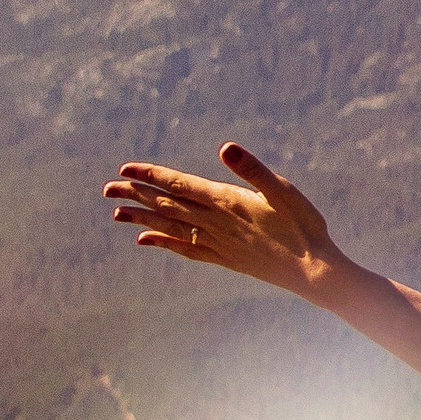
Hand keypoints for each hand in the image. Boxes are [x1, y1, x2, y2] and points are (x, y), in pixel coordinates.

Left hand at [101, 142, 349, 294]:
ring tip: (117, 214)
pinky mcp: (224, 258)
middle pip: (167, 206)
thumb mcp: (283, 191)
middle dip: (136, 195)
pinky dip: (164, 243)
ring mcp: (217, 243)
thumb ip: (253, 169)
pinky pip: (186, 249)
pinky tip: (147, 241)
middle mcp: (215, 223)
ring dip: (143, 219)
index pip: (179, 185)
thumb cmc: (304, 227)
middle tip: (107, 190)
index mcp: (226, 202)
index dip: (151, 176)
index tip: (125, 169)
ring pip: (171, 227)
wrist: (312, 271)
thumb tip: (226, 148)